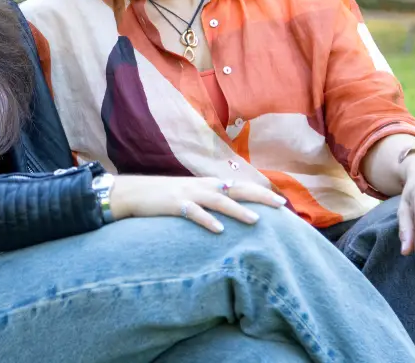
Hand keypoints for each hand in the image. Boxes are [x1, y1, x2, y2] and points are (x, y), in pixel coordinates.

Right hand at [109, 175, 287, 232]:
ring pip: (219, 201)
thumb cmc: (163, 197)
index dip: (260, 192)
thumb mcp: (189, 196)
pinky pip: (194, 213)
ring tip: (256, 220)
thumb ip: (208, 201)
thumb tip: (228, 213)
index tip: (280, 201)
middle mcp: (202, 186)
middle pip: (236, 189)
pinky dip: (207, 221)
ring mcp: (188, 194)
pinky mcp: (174, 204)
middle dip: (260, 196)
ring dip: (238, 211)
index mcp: (207, 184)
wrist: (132, 192)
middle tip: (281, 206)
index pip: (240, 186)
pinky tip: (219, 230)